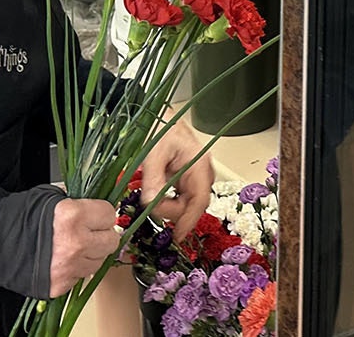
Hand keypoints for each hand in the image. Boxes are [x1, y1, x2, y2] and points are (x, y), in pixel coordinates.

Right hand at [48, 198, 120, 295]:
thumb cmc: (18, 217)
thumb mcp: (50, 197)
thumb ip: (78, 201)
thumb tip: (97, 205)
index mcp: (73, 216)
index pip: (109, 214)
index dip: (102, 213)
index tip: (96, 215)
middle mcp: (76, 243)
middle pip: (111, 241)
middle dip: (102, 235)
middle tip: (89, 231)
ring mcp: (70, 268)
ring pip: (99, 261)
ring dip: (91, 253)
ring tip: (72, 246)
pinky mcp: (61, 285)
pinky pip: (81, 276)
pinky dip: (76, 269)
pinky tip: (62, 259)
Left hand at [142, 123, 213, 239]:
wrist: (161, 117)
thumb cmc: (161, 128)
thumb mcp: (154, 153)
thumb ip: (153, 178)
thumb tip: (151, 201)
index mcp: (199, 165)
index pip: (200, 200)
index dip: (190, 221)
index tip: (177, 235)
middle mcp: (202, 173)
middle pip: (192, 206)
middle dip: (172, 212)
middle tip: (152, 206)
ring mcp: (197, 177)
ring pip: (187, 203)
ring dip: (170, 207)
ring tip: (153, 198)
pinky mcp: (189, 179)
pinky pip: (182, 197)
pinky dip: (170, 201)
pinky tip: (158, 196)